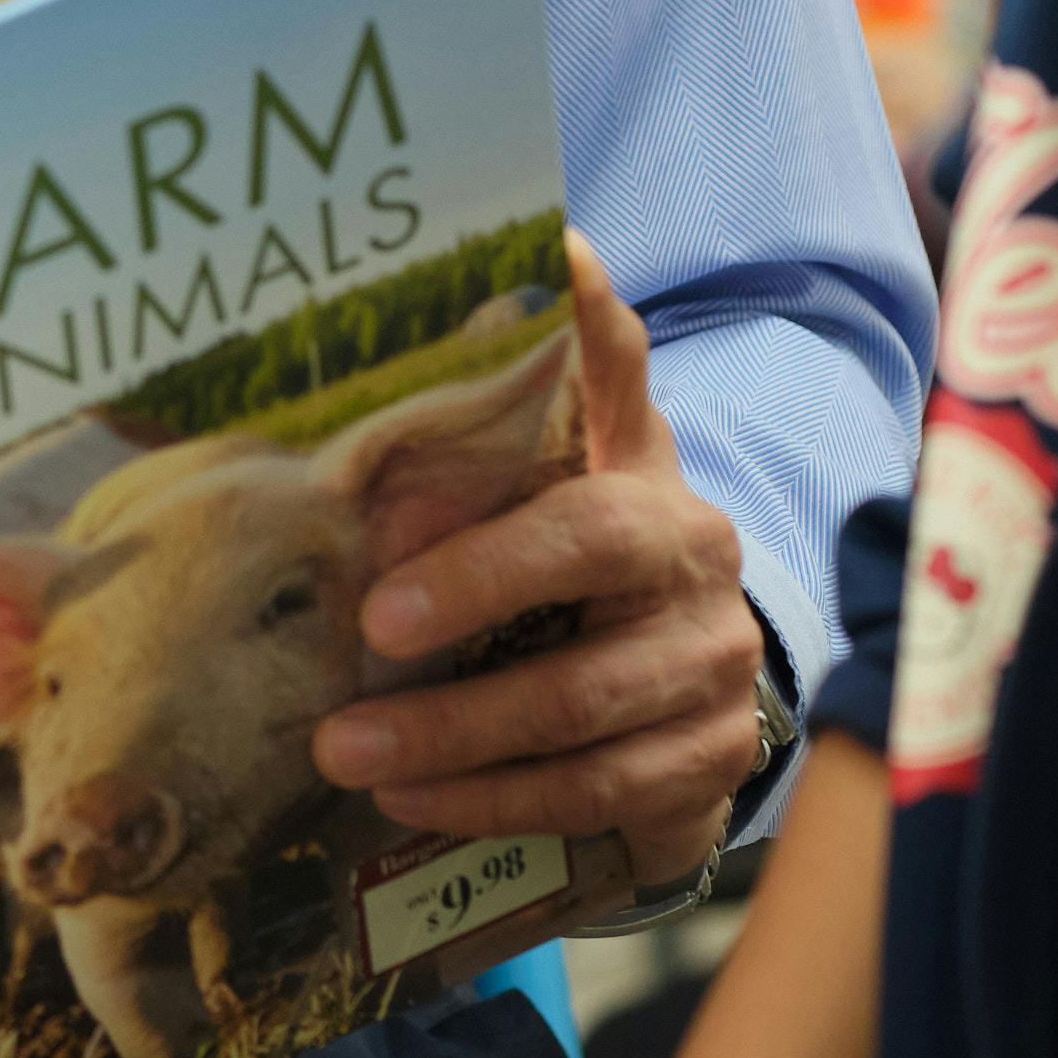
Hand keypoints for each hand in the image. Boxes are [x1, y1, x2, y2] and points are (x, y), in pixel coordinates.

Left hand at [310, 236, 763, 881]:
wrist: (678, 708)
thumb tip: (477, 294)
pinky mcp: (709, 763)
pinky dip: (490, 799)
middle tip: (367, 626)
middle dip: (471, 587)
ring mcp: (713, 664)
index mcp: (640, 469)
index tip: (565, 258)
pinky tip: (409, 800)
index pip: (618, 377)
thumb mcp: (536, 501)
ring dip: (451, 735)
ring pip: (578, 702)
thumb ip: (493, 424)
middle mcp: (694, 553)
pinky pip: (593, 789)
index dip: (596, 324)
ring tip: (345, 751)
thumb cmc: (570, 583)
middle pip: (586, 550)